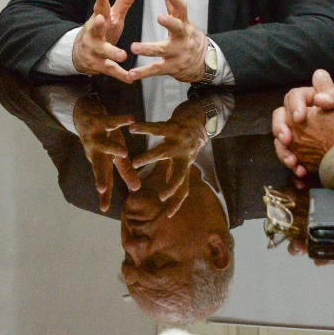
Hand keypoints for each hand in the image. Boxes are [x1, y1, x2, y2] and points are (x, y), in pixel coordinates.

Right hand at [72, 0, 139, 81]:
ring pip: (103, 51)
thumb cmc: (102, 30)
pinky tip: (130, 78)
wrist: (80, 53)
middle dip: (98, 24)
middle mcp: (94, 34)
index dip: (100, 1)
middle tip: (101, 19)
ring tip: (122, 55)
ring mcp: (94, 50)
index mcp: (99, 20)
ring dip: (112, 53)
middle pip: (95, 28)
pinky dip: (120, 75)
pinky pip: (110, 69)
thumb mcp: (112, 16)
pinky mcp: (98, 65)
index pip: (99, 8)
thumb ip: (123, 2)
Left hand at [74, 94, 140, 211]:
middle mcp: (96, 151)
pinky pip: (111, 120)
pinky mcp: (98, 121)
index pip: (104, 181)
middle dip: (99, 177)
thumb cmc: (103, 138)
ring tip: (124, 153)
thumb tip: (137, 189)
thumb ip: (126, 172)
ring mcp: (95, 136)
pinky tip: (132, 119)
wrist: (85, 115)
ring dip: (112, 148)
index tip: (104, 209)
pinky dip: (121, 120)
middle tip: (101, 189)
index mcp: (101, 161)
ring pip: (103, 144)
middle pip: (98, 166)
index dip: (104, 195)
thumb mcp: (115, 155)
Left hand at [129, 0, 208, 81]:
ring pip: (163, 51)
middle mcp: (183, 38)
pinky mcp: (172, 68)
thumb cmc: (188, 38)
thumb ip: (173, 3)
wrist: (204, 63)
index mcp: (184, 24)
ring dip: (149, 49)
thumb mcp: (184, 21)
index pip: (182, 8)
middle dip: (170, 22)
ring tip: (134, 47)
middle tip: (160, 16)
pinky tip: (131, 74)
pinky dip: (143, 72)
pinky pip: (156, 70)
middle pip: (178, 28)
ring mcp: (178, 54)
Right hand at [129, 100, 210, 216]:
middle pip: (178, 175)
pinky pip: (156, 128)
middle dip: (171, 187)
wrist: (200, 118)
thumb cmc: (188, 143)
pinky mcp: (173, 127)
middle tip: (161, 197)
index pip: (184, 188)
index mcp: (185, 165)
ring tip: (135, 163)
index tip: (168, 215)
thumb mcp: (184, 160)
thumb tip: (167, 194)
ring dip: (149, 158)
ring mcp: (179, 142)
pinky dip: (144, 128)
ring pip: (162, 152)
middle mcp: (184, 156)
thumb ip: (175, 174)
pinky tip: (133, 128)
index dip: (177, 202)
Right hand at [274, 69, 333, 174]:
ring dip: (283, 150)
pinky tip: (301, 171)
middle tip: (286, 140)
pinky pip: (292, 155)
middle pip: (281, 117)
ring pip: (283, 139)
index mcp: (312, 98)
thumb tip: (318, 99)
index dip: (293, 106)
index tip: (300, 118)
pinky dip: (293, 164)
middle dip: (280, 128)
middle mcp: (304, 114)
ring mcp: (303, 133)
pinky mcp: (305, 150)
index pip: (294, 97)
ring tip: (292, 162)